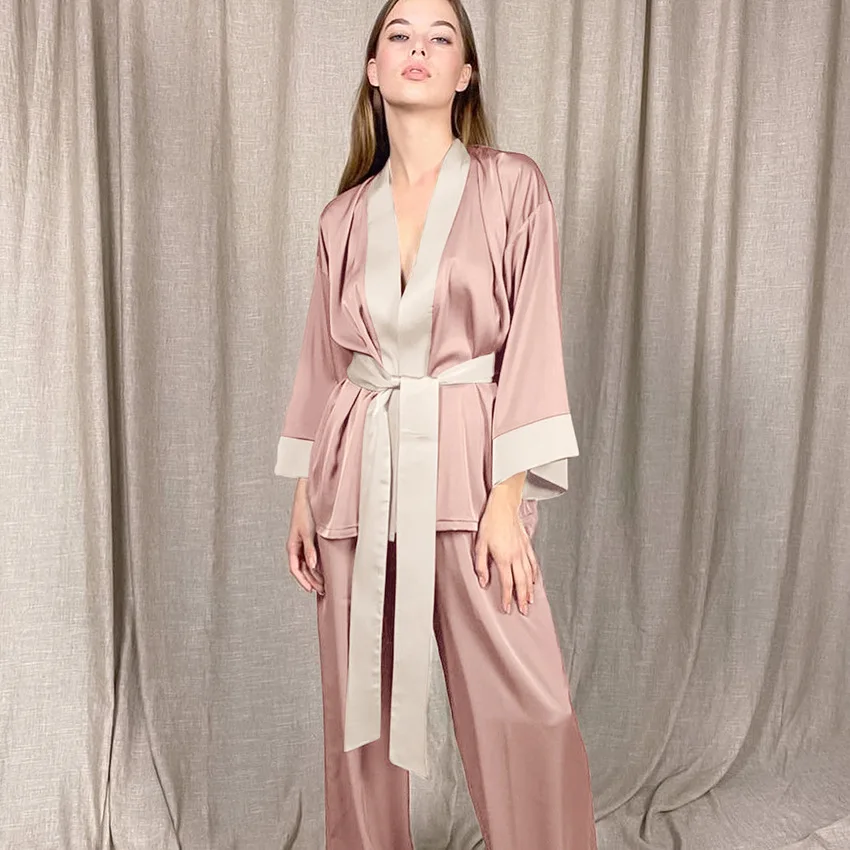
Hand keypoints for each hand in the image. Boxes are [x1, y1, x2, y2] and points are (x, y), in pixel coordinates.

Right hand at [286, 478, 323, 594]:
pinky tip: (325, 570)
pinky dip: (318, 565)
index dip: (302, 581)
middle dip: (311, 580)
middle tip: (322, 590)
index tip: (311, 590)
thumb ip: (310, 549)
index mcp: (292, 546)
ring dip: (315, 574)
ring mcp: (303, 543)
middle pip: (303, 569)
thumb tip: (313, 566)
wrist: (307, 496)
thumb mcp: (307, 532)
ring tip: (325, 584)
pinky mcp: (310, 540)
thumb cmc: (304, 511)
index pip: (295, 569)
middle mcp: (297, 546)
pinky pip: (313, 556)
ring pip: (308, 564)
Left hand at [474, 474, 539, 614]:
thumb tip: (483, 581)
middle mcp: (516, 556)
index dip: (507, 597)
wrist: (504, 506)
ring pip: (529, 574)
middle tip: (523, 610)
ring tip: (530, 600)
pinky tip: (535, 581)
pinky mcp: (527, 545)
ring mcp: (523, 551)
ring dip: (530, 589)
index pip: (507, 583)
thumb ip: (482, 564)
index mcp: (504, 557)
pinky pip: (533, 563)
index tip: (507, 607)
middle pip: (521, 582)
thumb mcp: (480, 544)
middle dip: (522, 598)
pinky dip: (535, 574)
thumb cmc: (490, 523)